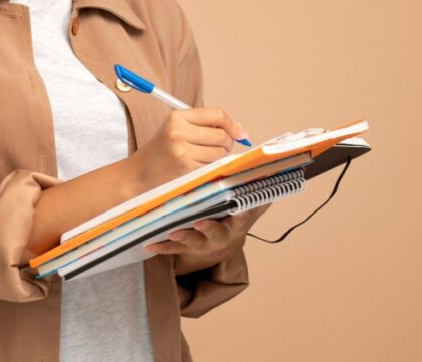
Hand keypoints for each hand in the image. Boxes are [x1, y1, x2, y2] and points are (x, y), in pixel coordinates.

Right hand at [127, 107, 243, 192]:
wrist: (138, 175)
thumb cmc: (161, 153)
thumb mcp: (178, 130)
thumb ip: (207, 126)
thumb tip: (240, 130)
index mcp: (177, 117)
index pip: (217, 114)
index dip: (232, 124)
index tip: (239, 133)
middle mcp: (179, 131)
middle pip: (222, 133)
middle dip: (226, 143)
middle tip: (216, 149)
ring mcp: (182, 150)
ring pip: (220, 151)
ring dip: (219, 157)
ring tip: (203, 159)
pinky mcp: (186, 167)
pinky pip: (213, 165)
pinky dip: (211, 168)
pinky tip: (198, 168)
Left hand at [145, 204, 270, 274]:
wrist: (223, 246)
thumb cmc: (234, 220)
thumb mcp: (250, 209)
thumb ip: (258, 194)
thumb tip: (272, 171)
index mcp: (237, 225)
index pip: (243, 219)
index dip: (244, 215)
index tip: (242, 209)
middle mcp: (221, 236)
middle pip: (216, 233)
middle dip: (209, 228)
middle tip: (201, 222)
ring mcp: (204, 244)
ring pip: (194, 242)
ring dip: (184, 237)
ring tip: (173, 233)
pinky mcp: (188, 248)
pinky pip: (174, 249)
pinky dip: (162, 247)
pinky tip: (150, 244)